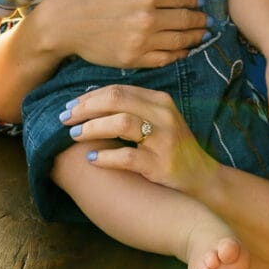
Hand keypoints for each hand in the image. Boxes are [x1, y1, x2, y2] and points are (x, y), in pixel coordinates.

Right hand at [42, 0, 209, 68]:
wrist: (64, 24)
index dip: (194, 0)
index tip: (200, 1)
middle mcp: (148, 19)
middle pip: (185, 20)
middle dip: (200, 20)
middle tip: (209, 20)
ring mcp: (142, 42)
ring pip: (179, 41)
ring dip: (195, 38)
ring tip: (203, 35)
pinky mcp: (134, 59)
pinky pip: (164, 58)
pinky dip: (178, 55)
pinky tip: (184, 51)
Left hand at [59, 83, 218, 197]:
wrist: (203, 179)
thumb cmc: (173, 148)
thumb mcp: (159, 121)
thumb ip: (133, 109)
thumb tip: (91, 103)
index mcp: (160, 100)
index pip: (118, 90)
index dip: (90, 97)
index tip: (70, 106)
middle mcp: (164, 115)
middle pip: (117, 101)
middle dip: (86, 108)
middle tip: (65, 119)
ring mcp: (164, 139)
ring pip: (121, 123)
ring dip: (92, 128)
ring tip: (74, 135)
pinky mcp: (161, 164)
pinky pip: (128, 156)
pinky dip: (106, 157)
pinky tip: (91, 159)